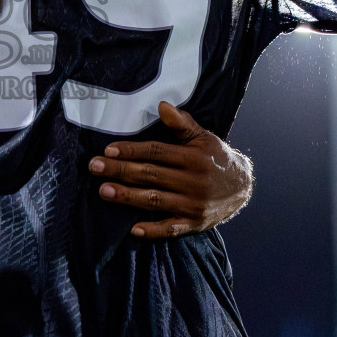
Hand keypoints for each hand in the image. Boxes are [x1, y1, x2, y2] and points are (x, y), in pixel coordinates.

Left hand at [89, 101, 253, 239]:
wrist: (243, 187)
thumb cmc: (216, 158)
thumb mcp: (203, 137)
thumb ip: (182, 123)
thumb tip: (161, 106)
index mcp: (193, 158)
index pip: (157, 152)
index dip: (132, 150)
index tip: (108, 150)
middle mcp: (193, 181)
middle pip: (150, 174)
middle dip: (120, 170)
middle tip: (94, 167)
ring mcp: (193, 204)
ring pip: (155, 200)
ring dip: (128, 196)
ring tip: (104, 191)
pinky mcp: (194, 223)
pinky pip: (171, 228)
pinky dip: (153, 230)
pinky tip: (134, 229)